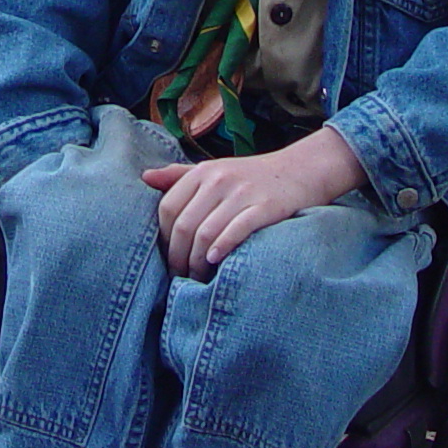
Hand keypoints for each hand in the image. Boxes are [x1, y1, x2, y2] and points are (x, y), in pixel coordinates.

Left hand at [141, 126, 367, 276]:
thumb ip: (180, 175)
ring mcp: (242, 193)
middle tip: (179, 276)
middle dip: (178, 257)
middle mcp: (219, 180)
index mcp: (202, 172)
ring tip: (197, 278)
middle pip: (184, 226)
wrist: (302, 170)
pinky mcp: (265, 207)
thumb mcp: (215, 170)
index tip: (167, 258)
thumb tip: (145, 177)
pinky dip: (222, 248)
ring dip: (197, 262)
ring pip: (206, 233)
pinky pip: (236, 230)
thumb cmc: (252, 177)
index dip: (163, 238)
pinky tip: (215, 262)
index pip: (167, 209)